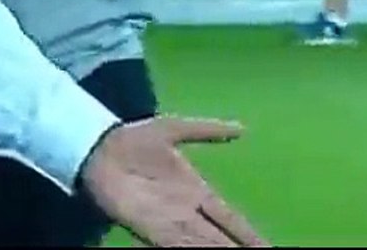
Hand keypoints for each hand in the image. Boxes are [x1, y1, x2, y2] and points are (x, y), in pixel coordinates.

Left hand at [80, 117, 266, 246]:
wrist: (96, 146)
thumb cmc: (133, 139)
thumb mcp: (174, 130)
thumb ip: (207, 130)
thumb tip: (243, 128)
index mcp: (197, 191)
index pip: (232, 219)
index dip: (250, 235)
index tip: (269, 247)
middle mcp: (187, 211)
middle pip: (220, 238)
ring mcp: (168, 222)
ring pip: (202, 245)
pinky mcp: (148, 228)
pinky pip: (174, 245)